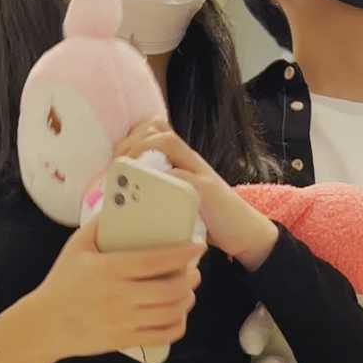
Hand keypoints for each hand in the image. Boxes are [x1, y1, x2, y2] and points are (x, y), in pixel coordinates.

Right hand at [36, 215, 203, 362]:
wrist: (46, 324)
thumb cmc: (62, 282)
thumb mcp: (76, 247)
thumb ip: (99, 224)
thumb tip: (122, 202)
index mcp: (110, 270)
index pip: (156, 260)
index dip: (182, 254)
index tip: (197, 247)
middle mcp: (120, 297)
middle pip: (170, 289)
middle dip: (190, 279)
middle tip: (194, 272)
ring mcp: (124, 321)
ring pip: (170, 312)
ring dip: (186, 300)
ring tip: (187, 291)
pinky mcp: (125, 339)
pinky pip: (162, 336)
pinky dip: (177, 325)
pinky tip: (178, 316)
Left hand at [116, 122, 278, 270]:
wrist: (246, 233)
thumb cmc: (209, 220)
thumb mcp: (181, 202)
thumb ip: (162, 193)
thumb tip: (126, 201)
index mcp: (182, 161)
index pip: (155, 129)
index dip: (132, 136)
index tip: (116, 157)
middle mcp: (190, 160)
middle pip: (159, 129)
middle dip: (132, 143)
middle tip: (118, 165)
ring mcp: (200, 172)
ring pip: (168, 143)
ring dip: (143, 152)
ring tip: (129, 172)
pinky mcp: (207, 190)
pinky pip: (182, 176)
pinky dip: (163, 179)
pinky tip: (148, 191)